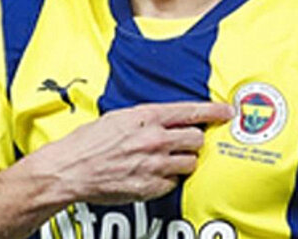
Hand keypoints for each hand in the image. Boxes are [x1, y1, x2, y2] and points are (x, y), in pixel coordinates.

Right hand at [26, 101, 232, 205]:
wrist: (70, 169)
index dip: (214, 110)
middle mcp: (154, 139)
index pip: (191, 110)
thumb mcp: (117, 117)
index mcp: (146, 117)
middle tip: (185, 142)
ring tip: (165, 160)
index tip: (228, 111)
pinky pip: (173, 183)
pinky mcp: (151, 187)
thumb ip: (145, 118)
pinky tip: (151, 174)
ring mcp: (154, 165)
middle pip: (197, 139)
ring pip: (189, 162)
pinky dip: (167, 179)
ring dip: (182, 161)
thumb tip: (166, 119)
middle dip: (194, 140)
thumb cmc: (88, 142)